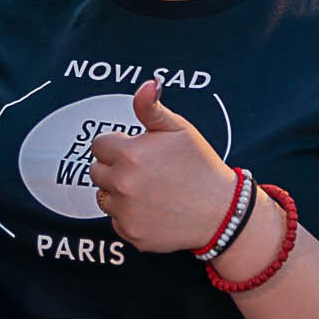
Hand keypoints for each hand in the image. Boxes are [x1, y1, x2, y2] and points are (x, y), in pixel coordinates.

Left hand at [89, 80, 238, 253]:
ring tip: (150, 189)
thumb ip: (151, 108)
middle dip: (115, 168)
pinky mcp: (131, 234)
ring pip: (104, 197)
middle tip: (145, 170)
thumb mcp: (179, 130)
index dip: (118, 145)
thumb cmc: (200, 167)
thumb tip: (146, 85)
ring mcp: (126, 212)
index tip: (137, 150)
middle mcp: (123, 184)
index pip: (99, 144)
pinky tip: (153, 209)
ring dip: (118, 192)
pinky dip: (129, 216)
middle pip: (96, 171)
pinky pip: (116, 221)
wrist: (222, 211)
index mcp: (130, 154)